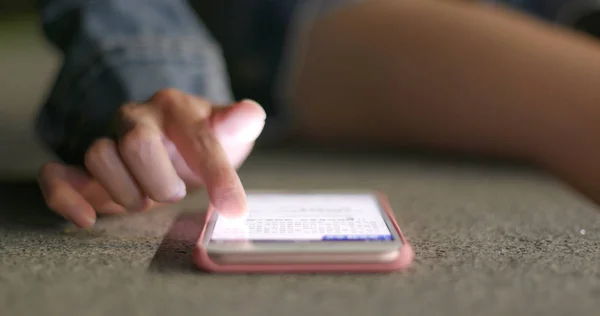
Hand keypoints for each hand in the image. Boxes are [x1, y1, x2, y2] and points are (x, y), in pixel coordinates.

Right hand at [37, 89, 265, 227]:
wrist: (166, 140)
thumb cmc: (200, 137)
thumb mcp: (226, 130)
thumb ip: (240, 123)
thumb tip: (251, 114)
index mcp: (176, 108)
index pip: (199, 138)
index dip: (219, 176)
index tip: (236, 210)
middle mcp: (137, 119)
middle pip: (137, 142)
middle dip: (160, 179)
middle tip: (175, 194)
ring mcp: (107, 141)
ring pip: (99, 156)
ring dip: (126, 191)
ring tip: (145, 202)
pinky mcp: (82, 168)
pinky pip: (56, 175)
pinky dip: (65, 197)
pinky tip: (87, 218)